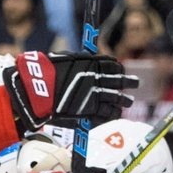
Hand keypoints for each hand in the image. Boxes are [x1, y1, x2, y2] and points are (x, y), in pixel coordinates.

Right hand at [5, 51, 137, 134]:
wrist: (37, 91)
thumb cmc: (47, 73)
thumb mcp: (65, 60)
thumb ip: (80, 61)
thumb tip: (87, 59)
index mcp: (93, 64)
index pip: (114, 66)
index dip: (119, 70)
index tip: (120, 72)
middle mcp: (98, 79)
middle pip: (120, 81)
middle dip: (129, 82)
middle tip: (135, 84)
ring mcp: (95, 96)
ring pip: (117, 99)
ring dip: (123, 100)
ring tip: (127, 102)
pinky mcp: (90, 111)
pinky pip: (107, 114)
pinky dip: (112, 114)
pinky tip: (114, 114)